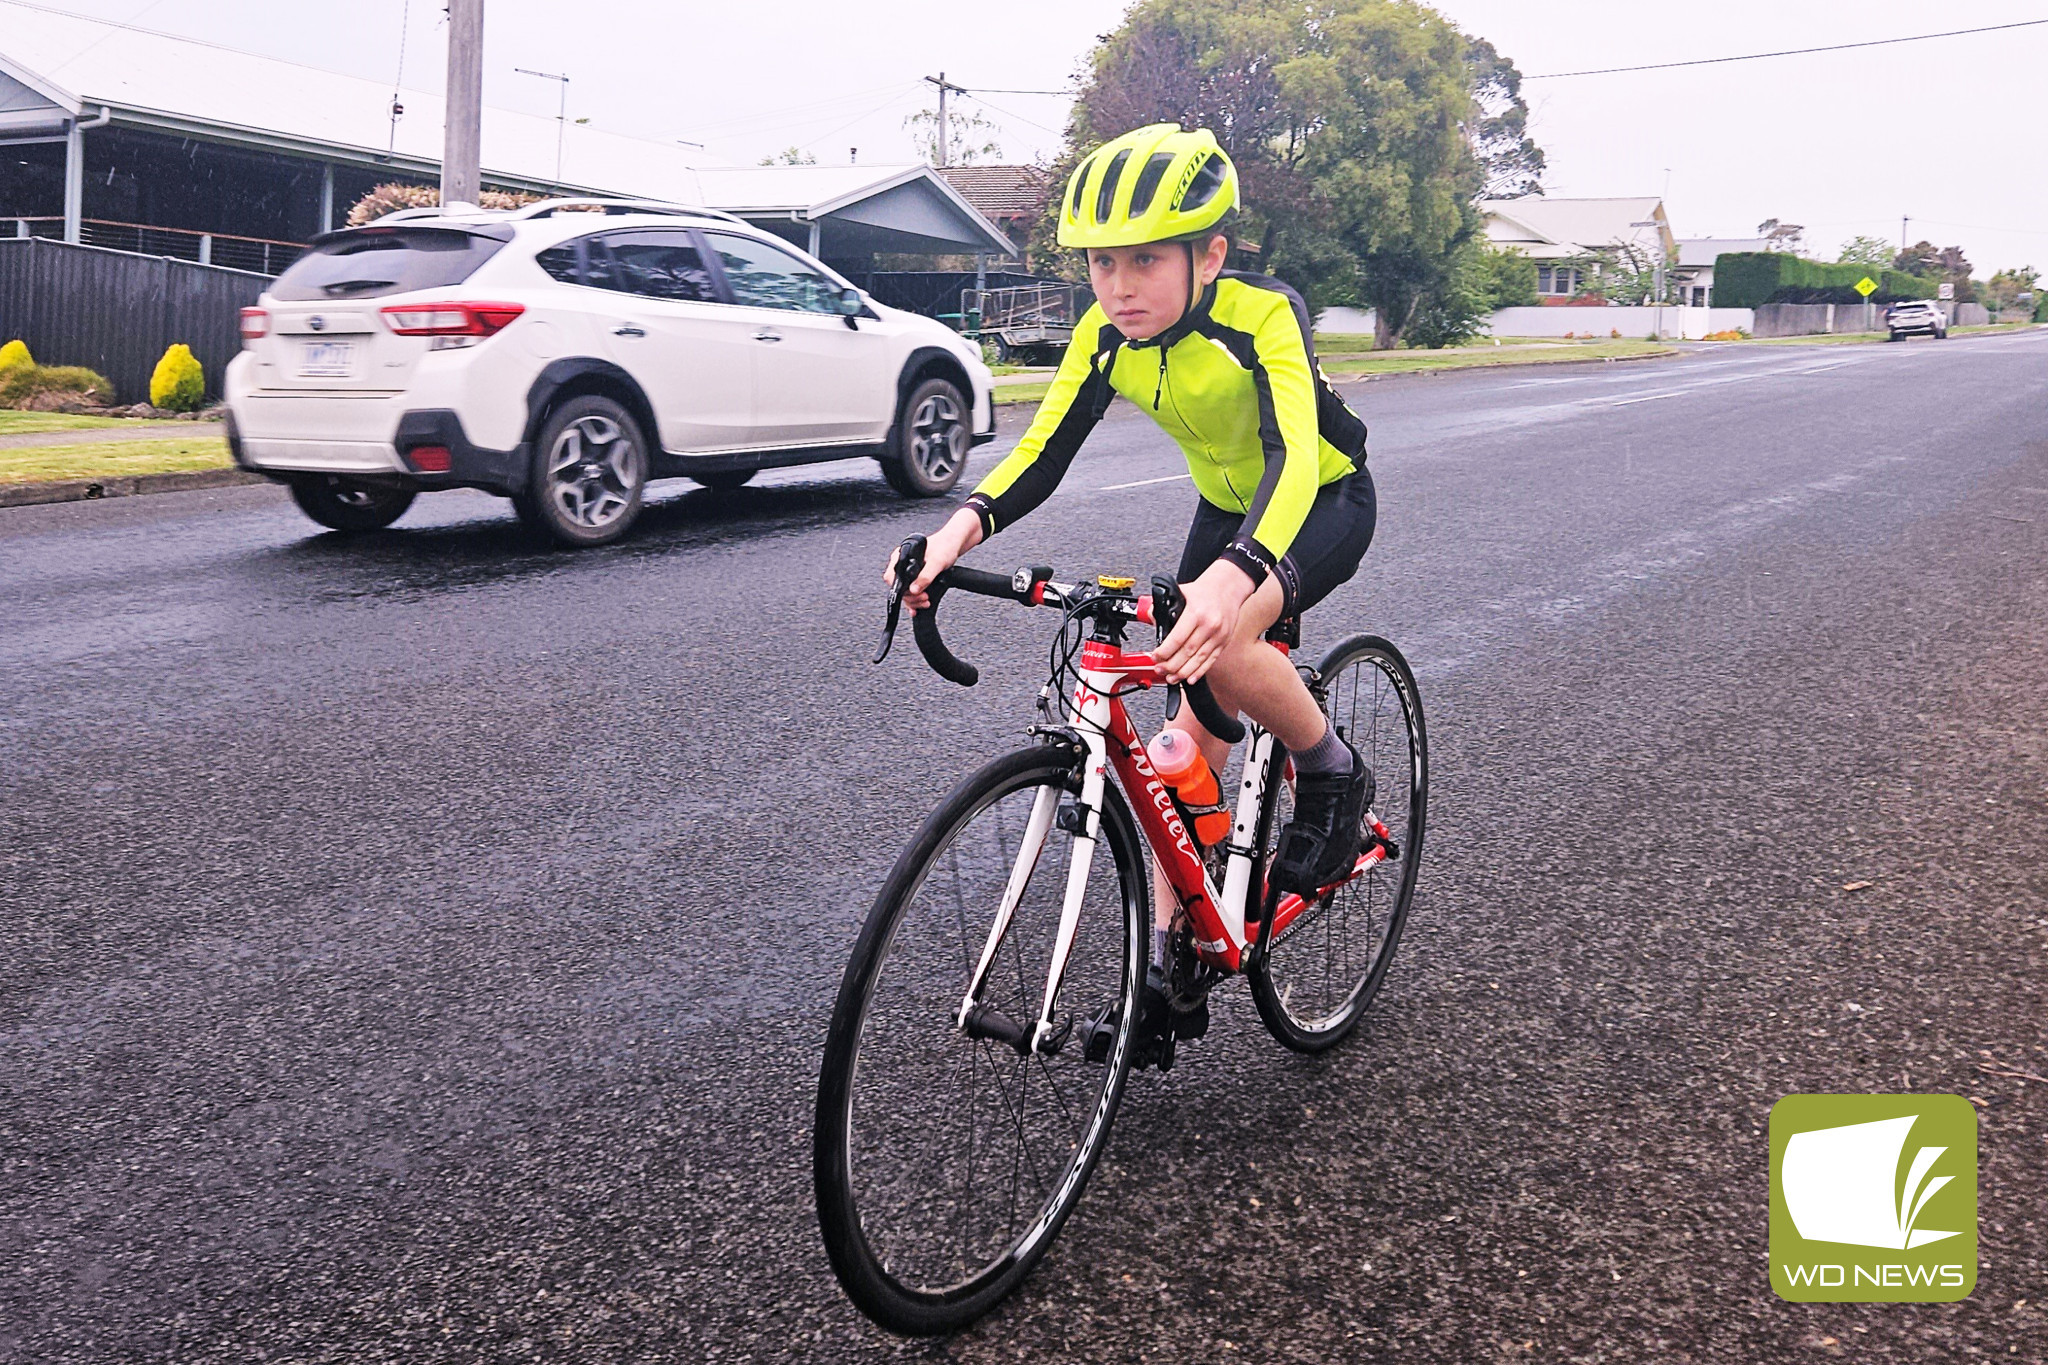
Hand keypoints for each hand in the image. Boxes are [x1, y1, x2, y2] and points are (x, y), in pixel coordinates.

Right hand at [884, 506, 983, 609]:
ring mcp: (908, 570)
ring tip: (926, 601)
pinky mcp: (916, 576)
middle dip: (911, 597)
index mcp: (902, 556)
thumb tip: (913, 589)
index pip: (891, 577)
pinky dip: (915, 600)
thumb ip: (925, 576)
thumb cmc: (945, 546)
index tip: (915, 594)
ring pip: (905, 591)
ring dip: (914, 600)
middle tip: (924, 598)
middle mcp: (902, 563)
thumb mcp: (937, 562)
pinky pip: (911, 591)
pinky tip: (920, 605)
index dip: (901, 589)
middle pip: (898, 587)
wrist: (954, 544)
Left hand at [1155, 559, 1255, 683]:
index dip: (1164, 652)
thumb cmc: (1205, 590)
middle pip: (1187, 652)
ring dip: (1183, 672)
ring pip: (1199, 659)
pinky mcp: (1224, 641)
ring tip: (1171, 678)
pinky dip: (1200, 671)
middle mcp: (1209, 625)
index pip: (1177, 638)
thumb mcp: (1181, 592)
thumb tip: (1151, 619)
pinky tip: (1190, 678)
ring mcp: (1218, 635)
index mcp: (1196, 612)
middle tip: (1159, 669)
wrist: (1229, 586)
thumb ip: (1164, 606)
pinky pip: (1211, 660)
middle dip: (1171, 665)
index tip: (1155, 657)